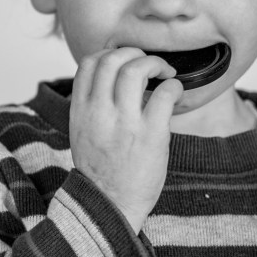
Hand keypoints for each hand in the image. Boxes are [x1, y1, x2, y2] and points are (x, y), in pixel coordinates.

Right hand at [69, 48, 183, 232]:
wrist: (110, 203)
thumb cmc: (99, 169)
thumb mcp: (81, 131)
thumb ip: (90, 104)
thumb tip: (108, 80)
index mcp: (80, 110)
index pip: (89, 63)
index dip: (109, 53)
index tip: (124, 61)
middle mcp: (99, 111)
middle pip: (112, 59)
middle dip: (135, 53)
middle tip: (149, 64)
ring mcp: (124, 122)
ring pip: (136, 70)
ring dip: (155, 63)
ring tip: (164, 73)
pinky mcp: (150, 134)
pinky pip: (164, 94)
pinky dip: (174, 86)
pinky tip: (175, 92)